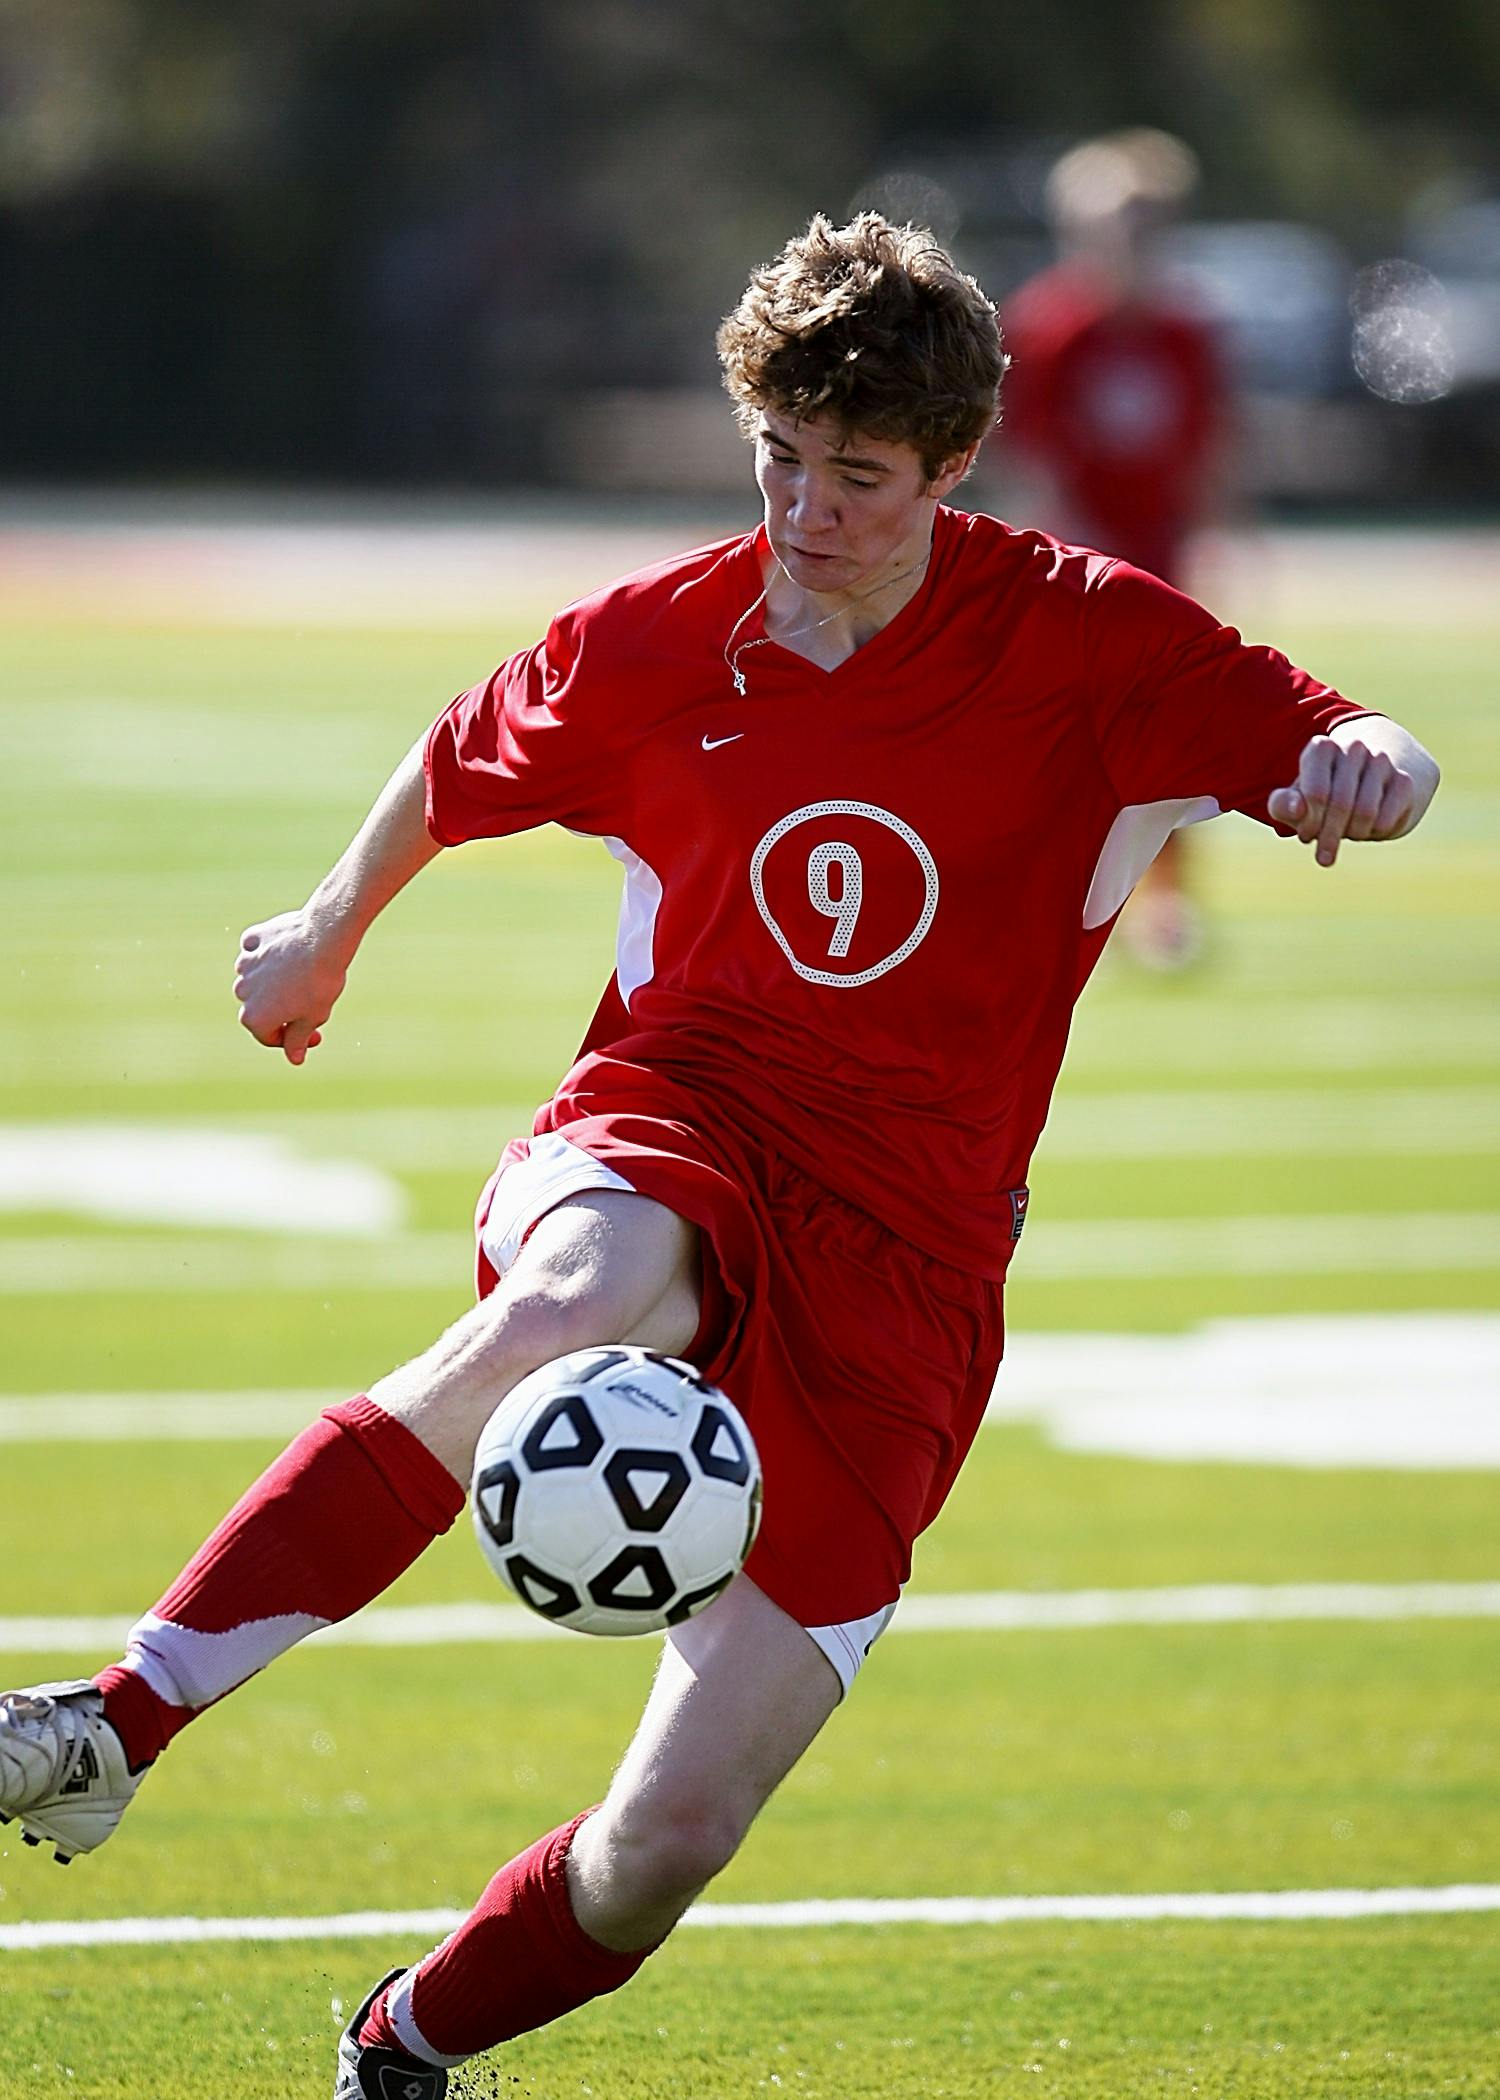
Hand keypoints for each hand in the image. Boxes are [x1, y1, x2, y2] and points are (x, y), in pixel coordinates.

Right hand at [233, 908, 350, 1064]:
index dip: (293, 1040)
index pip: (269, 1036)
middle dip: (282, 1010)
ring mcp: (245, 963)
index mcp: (255, 1018)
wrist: (323, 938)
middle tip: (311, 1004)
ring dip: (275, 981)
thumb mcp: (312, 1018)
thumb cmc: (319, 982)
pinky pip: (256, 950)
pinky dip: (269, 953)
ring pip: (257, 978)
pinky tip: (288, 952)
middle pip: (261, 1007)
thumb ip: (298, 1040)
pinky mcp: (252, 939)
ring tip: (302, 977)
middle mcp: (243, 992)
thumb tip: (294, 1058)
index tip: (315, 1034)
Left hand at [1267, 734, 1420, 867]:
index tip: (1306, 837)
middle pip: (1341, 804)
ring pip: (1366, 813)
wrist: (1370, 779)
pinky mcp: (1404, 781)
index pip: (1316, 794)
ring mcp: (1382, 761)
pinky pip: (1387, 819)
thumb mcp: (1296, 800)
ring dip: (1353, 834)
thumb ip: (1282, 805)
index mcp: (1321, 748)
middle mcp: (1354, 747)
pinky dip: (1375, 833)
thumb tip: (1296, 809)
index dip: (1310, 823)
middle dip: (1329, 837)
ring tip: (1347, 833)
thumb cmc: (1323, 794)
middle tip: (1324, 857)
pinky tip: (1369, 828)